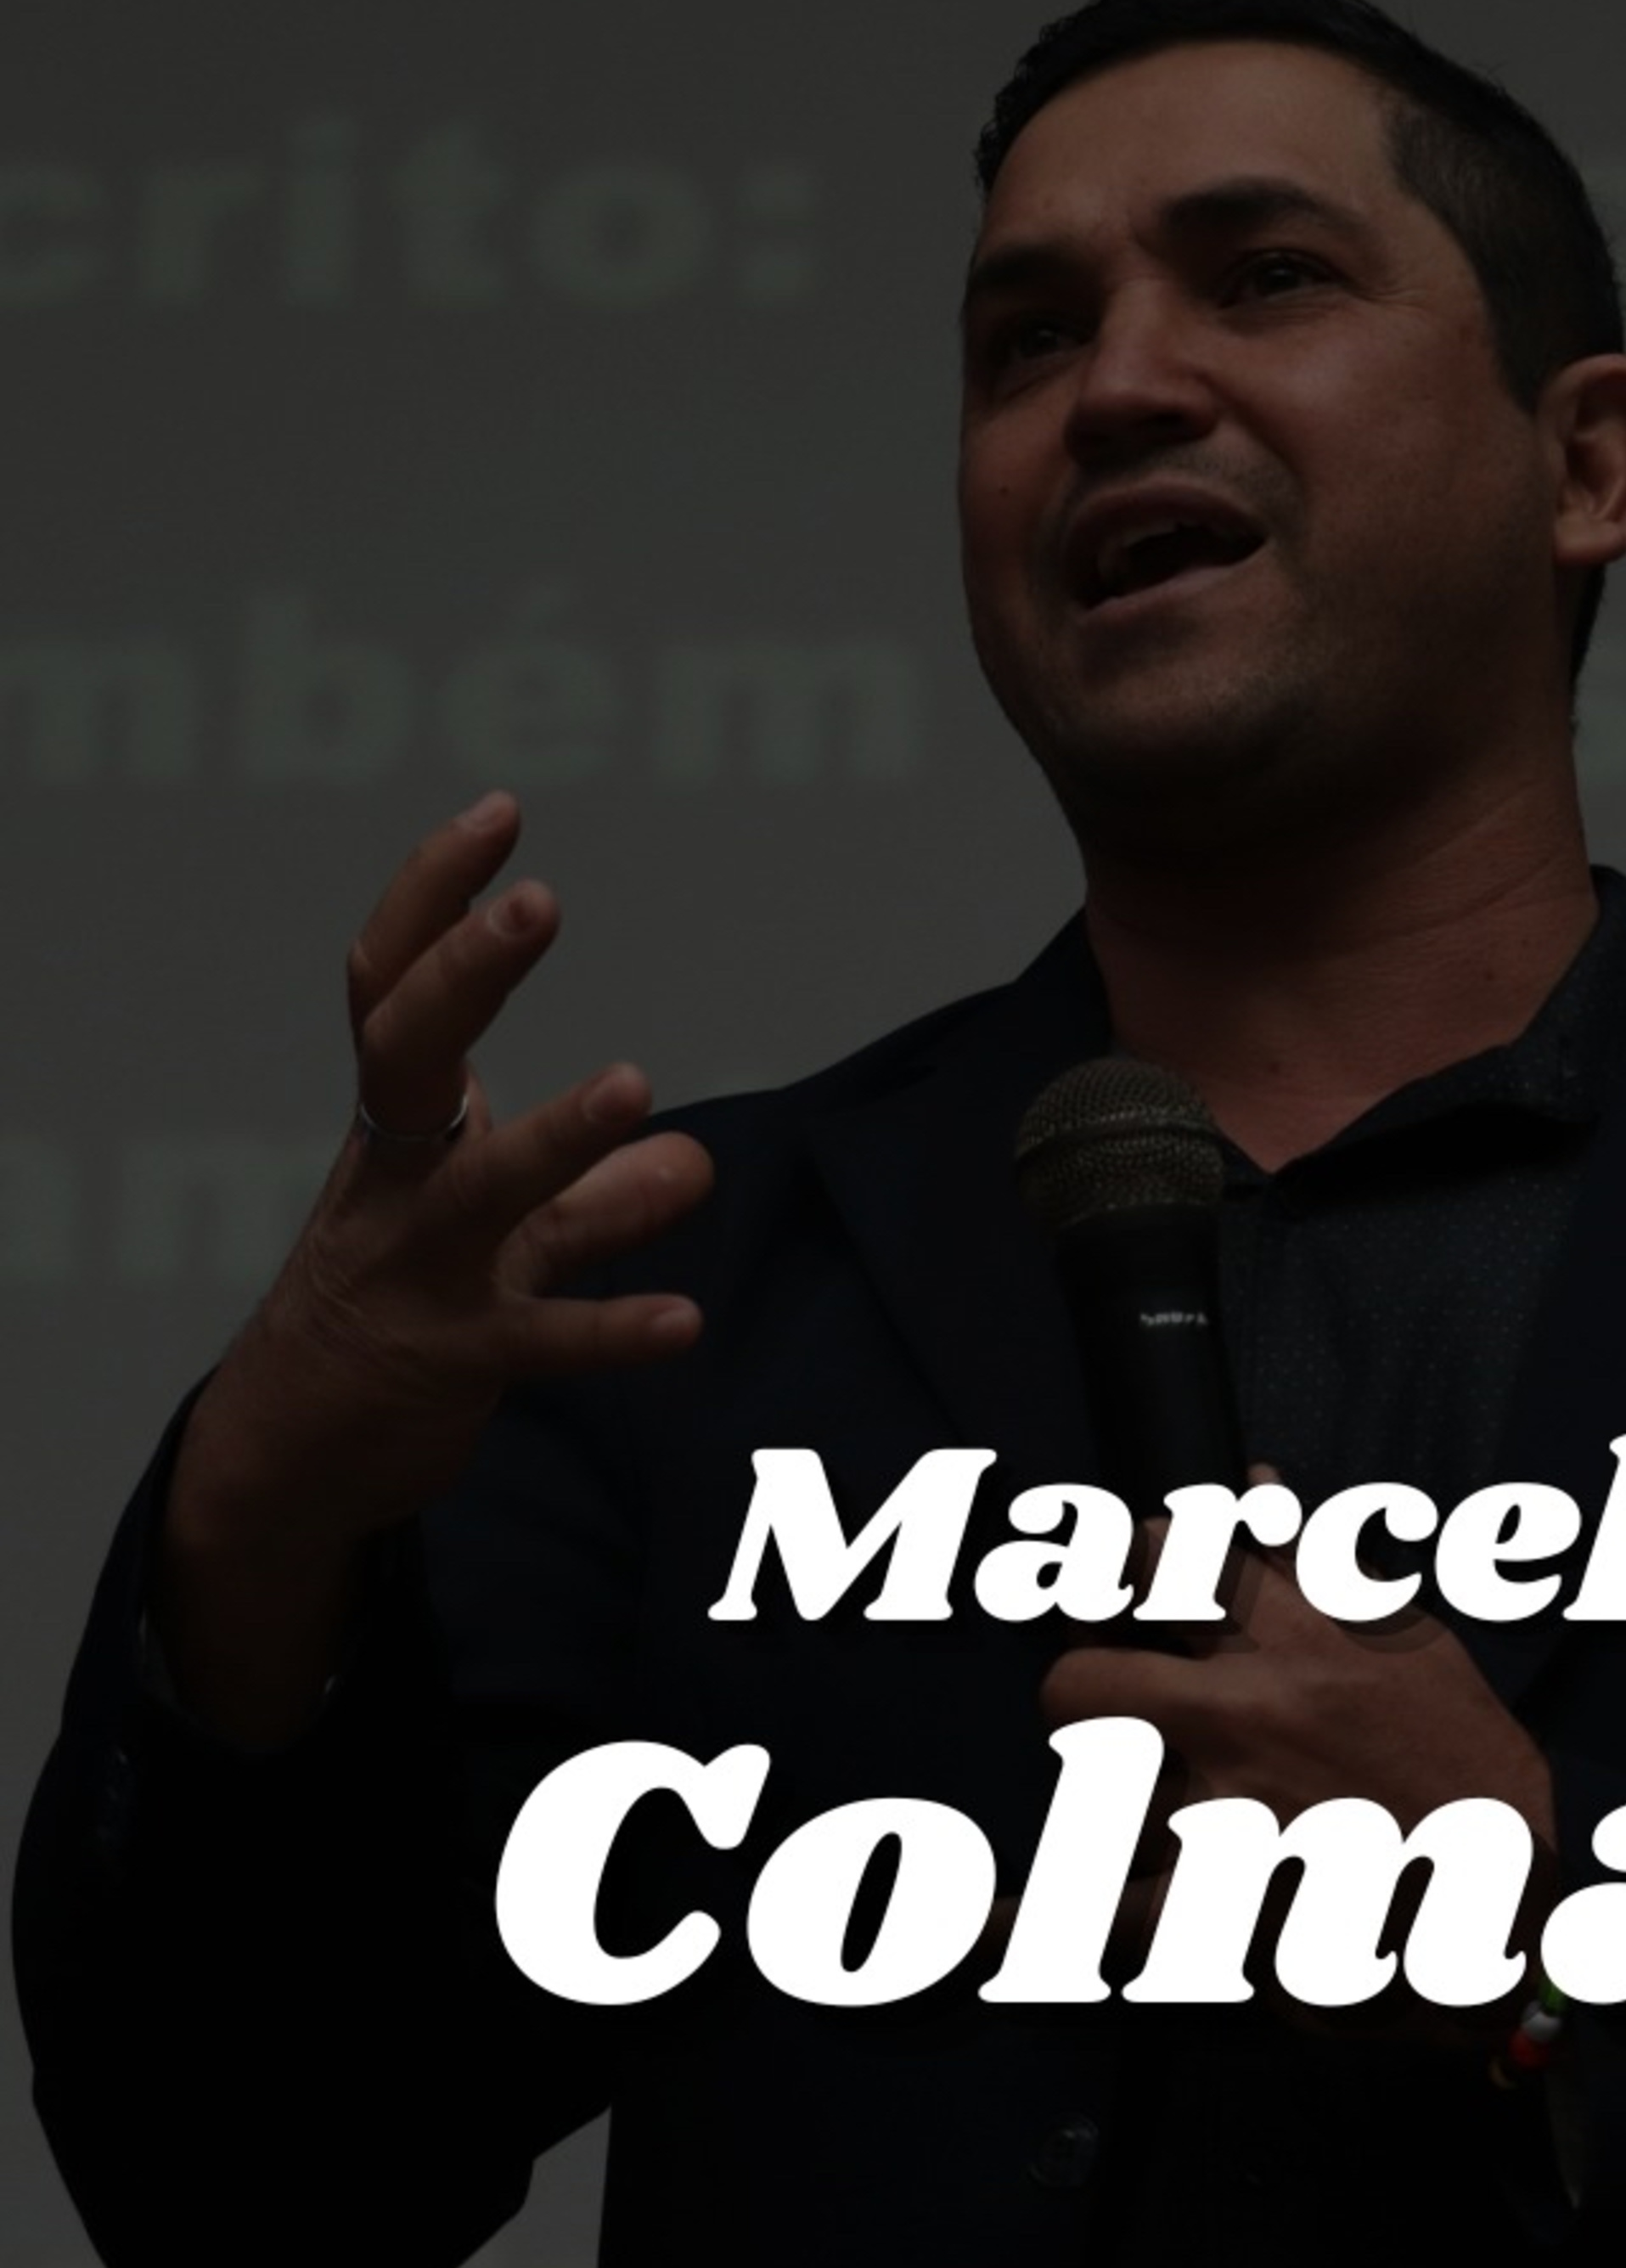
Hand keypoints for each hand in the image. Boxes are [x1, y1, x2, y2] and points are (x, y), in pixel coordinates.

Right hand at [169, 790, 714, 1561]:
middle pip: (405, 1053)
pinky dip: (608, 1328)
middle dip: (463, 974)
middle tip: (536, 901)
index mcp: (399, 1126)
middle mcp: (395, 1181)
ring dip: (557, 1138)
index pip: (392, 989)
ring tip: (635, 1082)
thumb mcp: (506, 1239)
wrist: (292, 1455)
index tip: (499, 811)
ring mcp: (416, 1270)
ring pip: (478, 1190)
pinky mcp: (448, 1361)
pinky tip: (684, 1321)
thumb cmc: (400, 1310)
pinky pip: (534, 1339)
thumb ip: (595, 1196)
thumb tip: (691, 1158)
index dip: (432, 898)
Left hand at [1039, 1484, 1556, 2039]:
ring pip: (1088, 1794)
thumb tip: (1253, 1479)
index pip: (1159, 1557)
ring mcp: (1216, 1820)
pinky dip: (1055, 1923)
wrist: (1507, 1918)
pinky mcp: (1204, 1916)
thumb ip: (1321, 1560)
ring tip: (1168, 1804)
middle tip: (1115, 1694)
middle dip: (1084, 1686)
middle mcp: (1245, 1718)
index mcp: (1299, 1641)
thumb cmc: (1465, 1770)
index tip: (1131, 1589)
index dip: (1127, 1568)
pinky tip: (1029, 1923)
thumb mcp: (1412, 1643)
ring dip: (1115, 1794)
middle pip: (1077, 1680)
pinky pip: (1088, 1916)